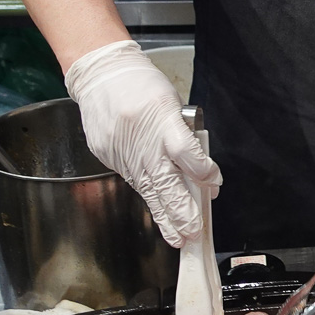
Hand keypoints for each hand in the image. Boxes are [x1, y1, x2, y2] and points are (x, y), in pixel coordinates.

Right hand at [64, 39, 220, 246]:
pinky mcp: (110, 157)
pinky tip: (160, 216)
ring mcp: (124, 151)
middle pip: (165, 180)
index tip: (214, 183)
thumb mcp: (172, 104)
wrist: (100, 76)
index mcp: (162, 119)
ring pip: (148, 190)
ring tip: (178, 237)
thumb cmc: (142, 87)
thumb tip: (203, 173)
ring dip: (164, 216)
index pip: (185, 150)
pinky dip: (149, 200)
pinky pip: (135, 182)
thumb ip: (186, 137)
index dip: (201, 169)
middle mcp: (143, 140)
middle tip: (193, 232)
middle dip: (181, 210)